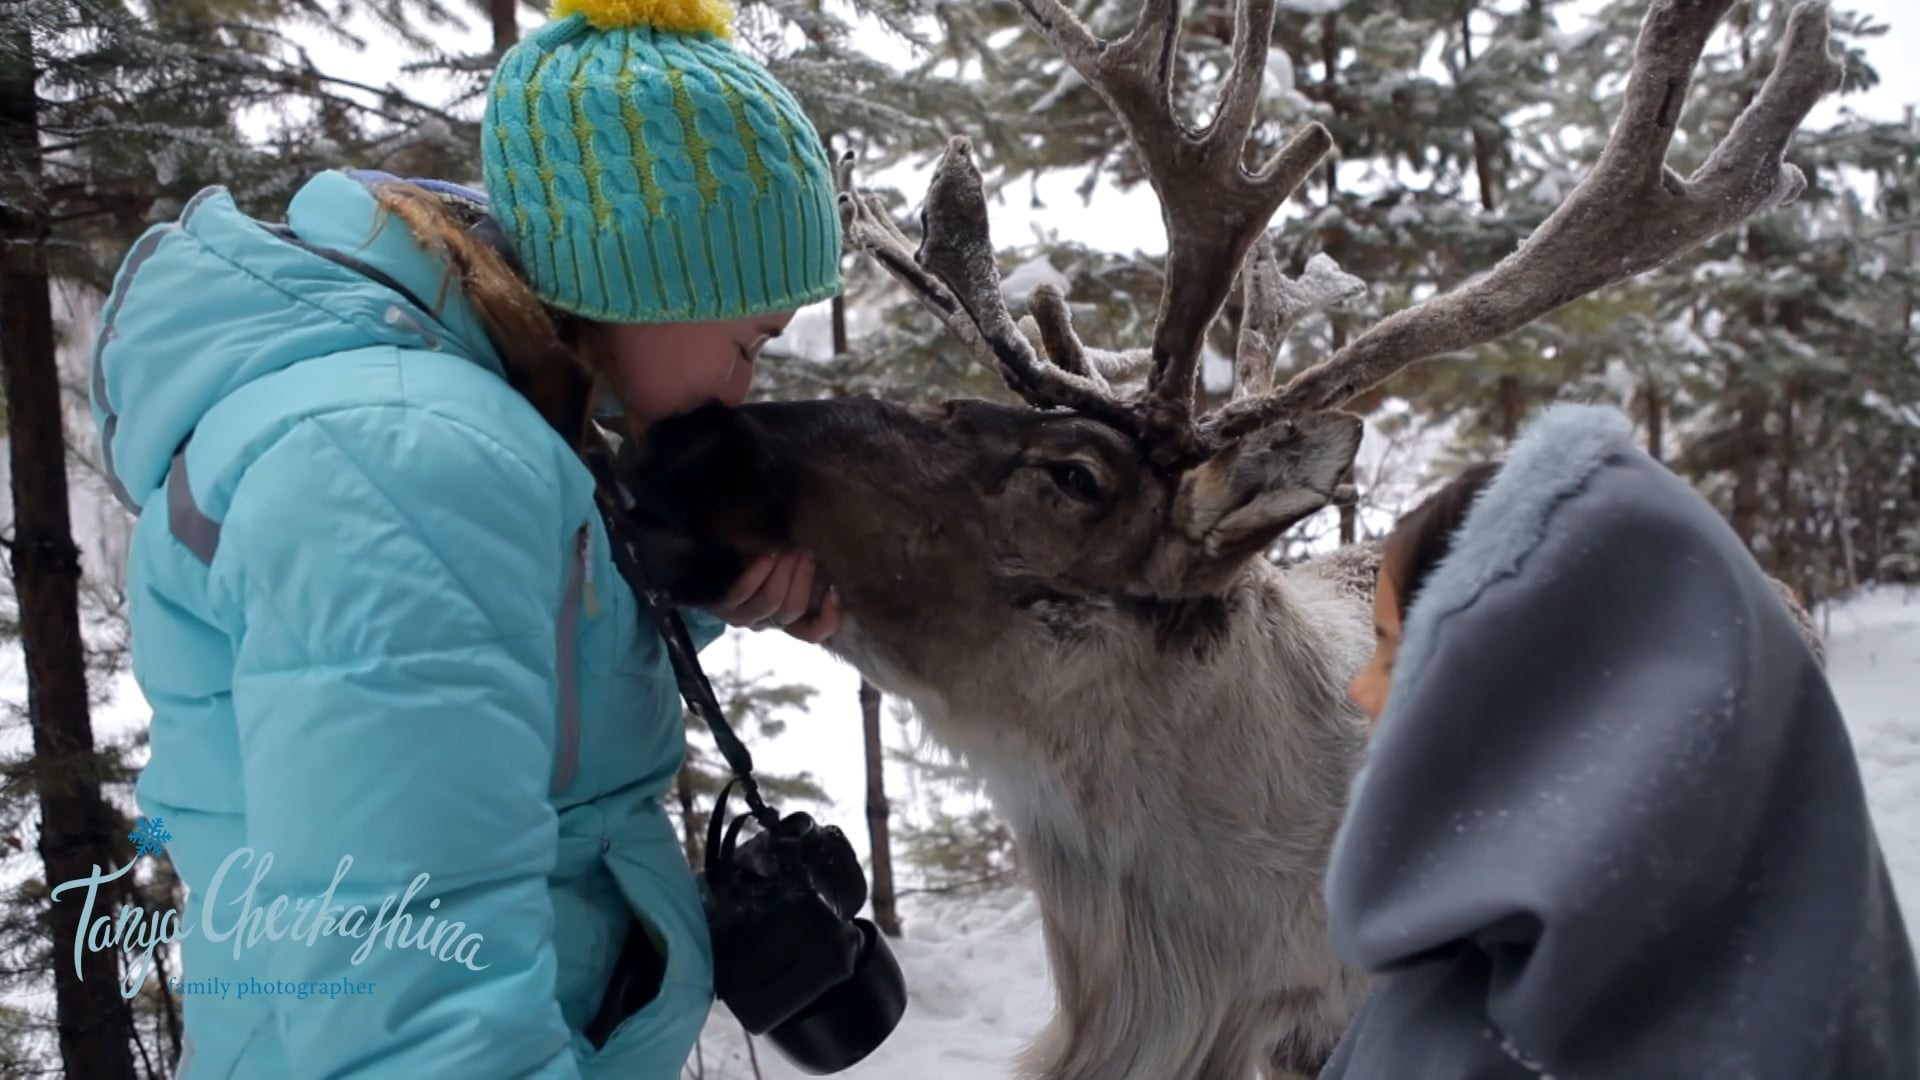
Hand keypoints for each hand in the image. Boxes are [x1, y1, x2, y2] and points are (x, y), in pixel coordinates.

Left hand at [704, 552, 842, 643]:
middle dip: (803, 577)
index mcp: (786, 618)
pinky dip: (758, 574)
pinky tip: (767, 556)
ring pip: (772, 602)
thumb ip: (801, 565)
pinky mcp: (723, 606)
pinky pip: (743, 593)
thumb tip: (824, 552)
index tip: (834, 589)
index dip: (829, 618)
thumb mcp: (781, 565)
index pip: (813, 633)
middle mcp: (766, 622)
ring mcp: (743, 617)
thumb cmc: (751, 559)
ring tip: (787, 551)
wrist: (707, 563)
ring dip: (784, 573)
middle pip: (793, 610)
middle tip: (806, 551)